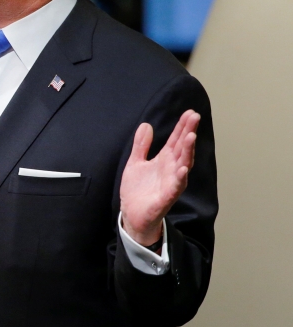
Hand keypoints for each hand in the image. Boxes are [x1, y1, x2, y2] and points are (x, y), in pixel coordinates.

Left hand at [120, 110, 200, 246]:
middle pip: (182, 148)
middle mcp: (171, 169)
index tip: (190, 112)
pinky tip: (183, 168)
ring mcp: (171, 183)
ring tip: (191, 136)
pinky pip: (175, 187)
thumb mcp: (135, 162)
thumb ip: (141, 145)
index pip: (176, 140)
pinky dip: (180, 178)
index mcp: (164, 160)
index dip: (182, 127)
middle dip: (188, 133)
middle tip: (195, 117)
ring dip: (187, 151)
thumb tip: (146, 124)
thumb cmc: (137, 189)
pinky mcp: (166, 198)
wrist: (132, 214)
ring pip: (183, 165)